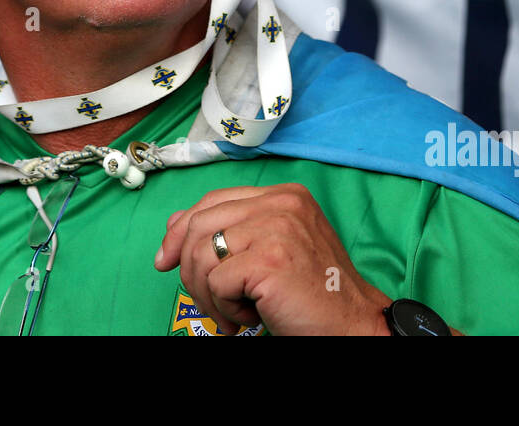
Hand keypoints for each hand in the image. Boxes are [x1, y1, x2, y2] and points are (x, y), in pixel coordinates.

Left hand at [154, 183, 391, 335]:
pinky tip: (249, 316)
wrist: (353, 324)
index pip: (212, 200)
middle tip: (207, 301)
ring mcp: (276, 228)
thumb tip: (174, 225)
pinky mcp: (269, 259)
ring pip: (201, 255)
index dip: (181, 229)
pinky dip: (225, 307)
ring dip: (207, 295)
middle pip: (199, 225)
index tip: (166, 259)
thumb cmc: (312, 292)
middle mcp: (281, 203)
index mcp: (283, 195)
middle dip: (188, 268)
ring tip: (232, 314)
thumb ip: (232, 231)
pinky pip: (216, 282)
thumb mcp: (272, 248)